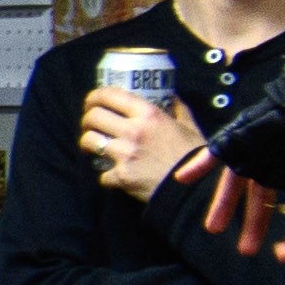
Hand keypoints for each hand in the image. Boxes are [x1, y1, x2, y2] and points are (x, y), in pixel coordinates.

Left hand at [79, 84, 201, 195]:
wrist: (196, 189)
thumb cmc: (195, 156)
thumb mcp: (190, 126)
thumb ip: (178, 109)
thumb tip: (172, 97)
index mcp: (149, 114)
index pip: (110, 95)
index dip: (95, 96)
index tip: (92, 101)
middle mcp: (133, 131)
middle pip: (93, 117)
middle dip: (87, 119)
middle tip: (91, 124)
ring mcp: (125, 154)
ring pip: (88, 141)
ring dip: (88, 143)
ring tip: (94, 146)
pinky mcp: (122, 177)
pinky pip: (102, 175)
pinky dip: (106, 176)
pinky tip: (114, 176)